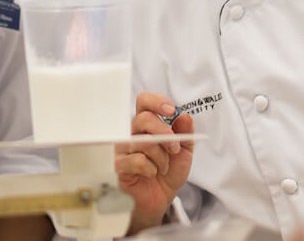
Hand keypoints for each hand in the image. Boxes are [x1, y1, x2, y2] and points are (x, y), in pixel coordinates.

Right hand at [114, 92, 194, 233]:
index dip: (156, 101)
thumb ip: (185, 134)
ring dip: (161, 157)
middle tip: (174, 149)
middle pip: (144, 119)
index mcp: (145, 125)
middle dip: (165, 134)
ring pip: (143, 141)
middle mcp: (130, 133)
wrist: (158, 201)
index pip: (143, 102)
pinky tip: (151, 174)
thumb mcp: (182, 153)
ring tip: (163, 167)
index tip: (171, 110)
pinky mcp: (118, 165)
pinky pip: (137, 160)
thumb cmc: (166, 175)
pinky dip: (151, 168)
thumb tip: (185, 116)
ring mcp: (122, 149)